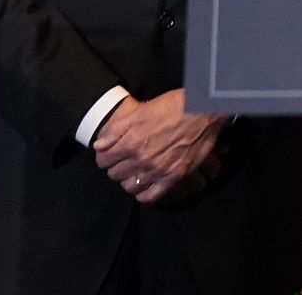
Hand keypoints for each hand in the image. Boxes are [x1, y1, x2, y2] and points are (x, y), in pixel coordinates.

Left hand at [92, 90, 226, 203]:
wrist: (203, 110)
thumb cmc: (173, 106)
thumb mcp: (141, 112)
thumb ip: (117, 130)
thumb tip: (99, 146)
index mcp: (131, 142)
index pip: (104, 160)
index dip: (105, 156)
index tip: (110, 153)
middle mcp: (142, 160)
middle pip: (115, 174)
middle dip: (116, 167)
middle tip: (124, 160)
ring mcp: (158, 170)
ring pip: (130, 186)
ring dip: (129, 180)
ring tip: (135, 171)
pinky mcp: (174, 177)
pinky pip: (151, 196)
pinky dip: (144, 194)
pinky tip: (145, 185)